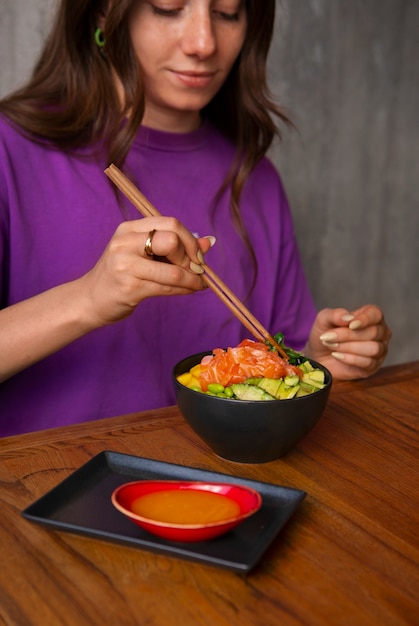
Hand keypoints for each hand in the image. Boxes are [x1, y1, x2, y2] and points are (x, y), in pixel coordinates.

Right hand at [79, 217, 211, 326]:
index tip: (198, 255)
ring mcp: (125, 265)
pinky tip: (190, 290)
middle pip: (172, 239)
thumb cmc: (121, 275)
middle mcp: (125, 243)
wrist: (90, 300)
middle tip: (196, 269)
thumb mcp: (144, 254)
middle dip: (190, 256)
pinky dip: (184, 289)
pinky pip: (167, 287)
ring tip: (199, 284)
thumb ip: (174, 246)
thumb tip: (209, 242)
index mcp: (129, 229)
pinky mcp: (129, 288)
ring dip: (192, 279)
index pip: (169, 223)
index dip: (190, 239)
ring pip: (173, 270)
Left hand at [304, 305, 391, 379]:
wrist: (319, 356)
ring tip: (332, 346)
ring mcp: (379, 350)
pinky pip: (369, 362)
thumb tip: (348, 318)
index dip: (365, 319)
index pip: (376, 314)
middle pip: (373, 332)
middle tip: (329, 337)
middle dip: (348, 335)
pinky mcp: (374, 366)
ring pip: (373, 348)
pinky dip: (350, 359)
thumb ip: (335, 315)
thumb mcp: (324, 319)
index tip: (350, 325)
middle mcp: (380, 332)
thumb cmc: (326, 334)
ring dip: (349, 347)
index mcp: (371, 316)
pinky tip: (337, 356)